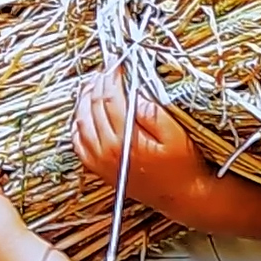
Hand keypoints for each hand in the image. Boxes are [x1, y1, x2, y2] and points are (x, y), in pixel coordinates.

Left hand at [71, 68, 211, 214]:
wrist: (183, 197)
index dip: (111, 76)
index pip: (109, 98)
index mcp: (124, 140)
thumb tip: (135, 93)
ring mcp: (100, 161)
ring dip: (84, 99)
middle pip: (92, 106)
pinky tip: (84, 113)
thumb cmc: (183, 168)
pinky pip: (78, 143)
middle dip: (99, 82)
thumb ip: (153, 114)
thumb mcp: (176, 136)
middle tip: (107, 69)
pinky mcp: (99, 168)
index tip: (117, 63)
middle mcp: (107, 151)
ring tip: (94, 84)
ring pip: (80, 121)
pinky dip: (77, 124)